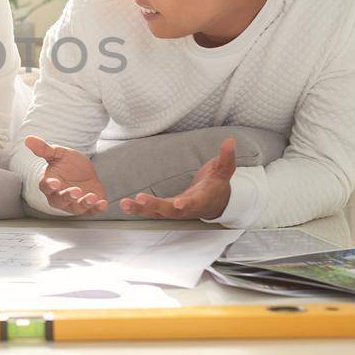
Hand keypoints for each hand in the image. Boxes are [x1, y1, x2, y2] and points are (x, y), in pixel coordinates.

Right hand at [24, 134, 107, 214]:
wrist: (85, 172)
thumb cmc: (68, 164)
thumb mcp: (59, 154)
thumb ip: (44, 149)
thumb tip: (28, 139)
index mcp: (50, 184)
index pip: (46, 187)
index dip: (50, 186)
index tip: (55, 182)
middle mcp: (59, 197)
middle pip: (60, 200)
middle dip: (68, 197)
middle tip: (76, 191)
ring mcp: (73, 204)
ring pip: (76, 208)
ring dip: (84, 204)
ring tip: (92, 197)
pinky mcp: (88, 207)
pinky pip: (91, 211)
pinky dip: (97, 208)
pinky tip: (103, 204)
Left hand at [119, 138, 235, 221]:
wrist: (215, 202)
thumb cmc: (217, 184)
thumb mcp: (224, 170)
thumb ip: (226, 158)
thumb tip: (230, 141)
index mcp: (202, 198)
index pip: (196, 202)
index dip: (188, 204)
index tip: (180, 203)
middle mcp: (187, 208)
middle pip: (171, 211)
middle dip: (156, 206)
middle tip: (141, 199)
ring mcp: (175, 210)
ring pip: (158, 213)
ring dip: (141, 210)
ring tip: (125, 204)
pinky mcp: (166, 210)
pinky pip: (151, 211)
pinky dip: (138, 209)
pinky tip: (124, 204)